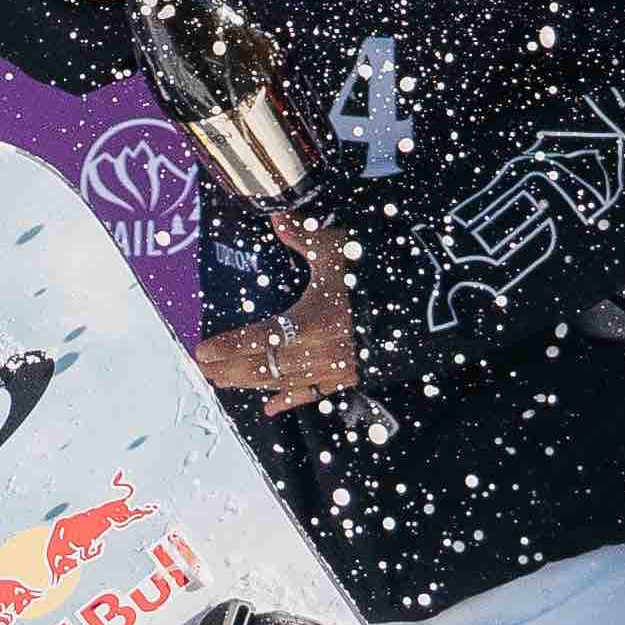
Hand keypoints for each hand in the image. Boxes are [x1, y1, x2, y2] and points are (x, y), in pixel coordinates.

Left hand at [195, 219, 357, 404]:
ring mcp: (331, 370)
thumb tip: (278, 215)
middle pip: (263, 366)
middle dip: (229, 369)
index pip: (257, 338)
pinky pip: (312, 395)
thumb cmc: (375, 279)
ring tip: (222, 383)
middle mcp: (314, 352)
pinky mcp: (347, 379)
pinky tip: (269, 409)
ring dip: (248, 384)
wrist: (423, 313)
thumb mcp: (339, 251)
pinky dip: (288, 402)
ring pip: (281, 382)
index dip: (227, 347)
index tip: (201, 350)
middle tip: (203, 370)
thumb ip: (305, 237)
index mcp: (309, 322)